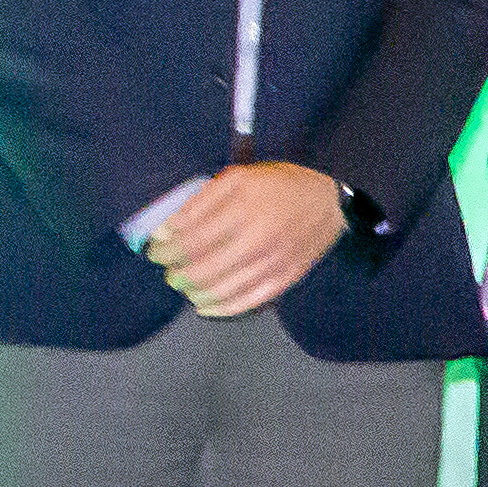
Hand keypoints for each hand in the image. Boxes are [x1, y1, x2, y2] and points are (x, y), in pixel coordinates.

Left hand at [146, 160, 344, 318]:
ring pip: (220, 292)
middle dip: (176, 274)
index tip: (156, 251)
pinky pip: (247, 303)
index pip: (189, 243)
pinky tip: (205, 306)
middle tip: (169, 269)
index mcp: (242, 212)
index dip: (165, 252)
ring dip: (193, 292)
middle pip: (201, 272)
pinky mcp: (285, 279)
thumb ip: (200, 202)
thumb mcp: (237, 178)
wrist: (331, 196)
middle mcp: (257, 242)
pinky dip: (221, 309)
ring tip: (185, 285)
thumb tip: (166, 231)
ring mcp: (273, 264)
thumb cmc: (280, 184)